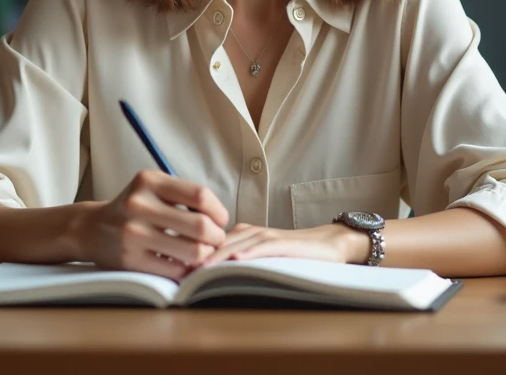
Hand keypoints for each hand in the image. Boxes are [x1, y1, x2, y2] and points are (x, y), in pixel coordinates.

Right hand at [74, 170, 229, 279]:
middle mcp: (139, 205)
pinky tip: (184, 262)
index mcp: (149, 181)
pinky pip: (176, 269)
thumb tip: (221, 220)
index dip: (218, 210)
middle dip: (217, 237)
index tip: (220, 219)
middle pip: (201, 226)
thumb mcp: (152, 188)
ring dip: (206, 255)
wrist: (91, 229)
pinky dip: (187, 268)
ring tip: (203, 252)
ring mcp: (133, 234)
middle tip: (216, 240)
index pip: (200, 195)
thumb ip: (184, 195)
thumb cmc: (133, 208)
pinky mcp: (131, 260)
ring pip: (193, 252)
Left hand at [195, 222, 367, 267]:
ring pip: (237, 243)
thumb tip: (210, 273)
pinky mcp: (284, 243)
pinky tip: (236, 259)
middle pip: (219, 242)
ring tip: (198, 268)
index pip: (212, 242)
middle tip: (179, 270)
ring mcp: (267, 236)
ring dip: (217, 256)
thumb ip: (239, 258)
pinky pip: (263, 247)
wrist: (329, 243)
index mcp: (243, 233)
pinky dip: (248, 252)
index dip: (194, 253)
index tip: (175, 267)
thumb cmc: (294, 253)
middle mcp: (252, 231)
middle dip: (199, 255)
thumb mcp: (261, 255)